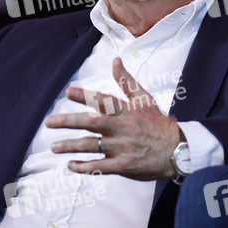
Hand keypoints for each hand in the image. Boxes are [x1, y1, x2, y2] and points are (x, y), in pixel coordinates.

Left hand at [45, 57, 180, 180]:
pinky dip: (84, 167)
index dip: (85, 96)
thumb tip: (115, 60)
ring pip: (91, 146)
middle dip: (68, 122)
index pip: (103, 100)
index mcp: (126, 111)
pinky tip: (70, 165)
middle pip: (91, 123)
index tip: (68, 92)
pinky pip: (99, 167)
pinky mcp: (124, 165)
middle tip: (49, 122)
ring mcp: (122, 148)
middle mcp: (122, 128)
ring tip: (54, 146)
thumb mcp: (144, 98)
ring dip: (70, 146)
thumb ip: (126, 81)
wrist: (177, 149)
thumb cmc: (157, 123)